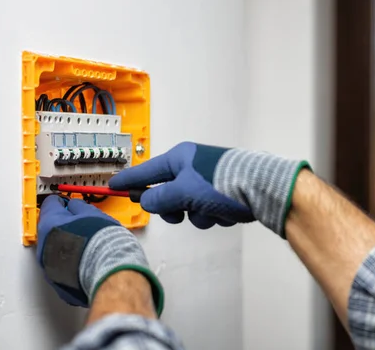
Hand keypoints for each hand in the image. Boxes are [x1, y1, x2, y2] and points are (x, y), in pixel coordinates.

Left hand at [37, 196, 163, 314]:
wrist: (109, 272)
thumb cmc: (102, 243)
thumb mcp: (93, 214)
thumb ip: (79, 207)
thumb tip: (74, 206)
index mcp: (50, 224)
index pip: (49, 204)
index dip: (61, 201)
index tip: (66, 202)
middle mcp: (44, 246)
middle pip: (49, 228)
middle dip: (62, 225)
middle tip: (79, 223)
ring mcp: (49, 265)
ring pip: (53, 248)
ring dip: (65, 243)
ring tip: (86, 243)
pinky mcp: (57, 281)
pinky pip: (60, 266)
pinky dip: (70, 260)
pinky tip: (84, 259)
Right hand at [108, 142, 253, 228]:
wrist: (262, 188)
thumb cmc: (221, 183)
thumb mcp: (183, 191)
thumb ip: (160, 198)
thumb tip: (147, 201)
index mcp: (181, 158)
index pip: (147, 171)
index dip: (129, 181)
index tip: (113, 187)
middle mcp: (194, 166)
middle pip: (168, 193)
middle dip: (175, 209)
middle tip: (180, 214)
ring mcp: (210, 181)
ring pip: (190, 207)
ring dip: (199, 215)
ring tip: (212, 211)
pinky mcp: (225, 194)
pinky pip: (209, 212)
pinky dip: (216, 216)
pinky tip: (228, 212)